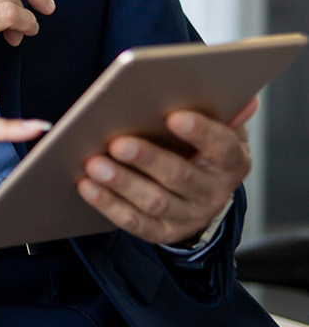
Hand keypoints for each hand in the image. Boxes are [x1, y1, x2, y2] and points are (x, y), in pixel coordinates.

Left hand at [77, 98, 255, 246]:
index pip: (222, 147)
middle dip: (147, 159)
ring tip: (93, 164)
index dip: (200, 132)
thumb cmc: (201, 144)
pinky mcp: (164, 231)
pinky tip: (87, 185)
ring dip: (122, 183)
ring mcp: (189, 215)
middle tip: (117, 142)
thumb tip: (244, 98)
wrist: (202, 189)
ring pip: (154, 202)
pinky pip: (135, 222)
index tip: (173, 116)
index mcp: (233, 161)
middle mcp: (214, 193)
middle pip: (180, 177)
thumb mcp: (218, 125)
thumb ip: (222, 110)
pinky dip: (108, 204)